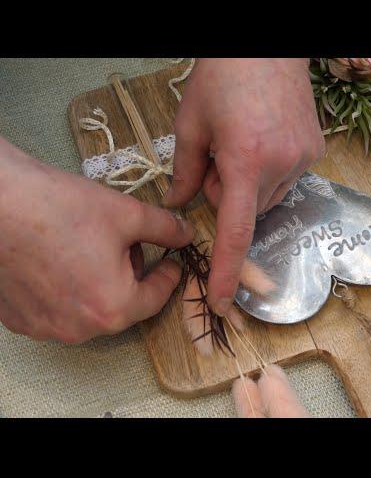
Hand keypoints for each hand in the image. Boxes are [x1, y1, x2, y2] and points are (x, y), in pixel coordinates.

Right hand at [0, 137, 194, 342]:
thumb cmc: (59, 208)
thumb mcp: (127, 214)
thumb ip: (166, 229)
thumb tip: (186, 234)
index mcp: (113, 309)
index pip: (156, 298)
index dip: (168, 276)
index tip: (171, 262)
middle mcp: (80, 329)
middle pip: (122, 305)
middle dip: (131, 276)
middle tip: (124, 244)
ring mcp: (45, 328)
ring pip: (90, 308)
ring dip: (99, 283)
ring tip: (88, 247)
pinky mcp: (18, 320)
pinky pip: (57, 309)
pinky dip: (67, 289)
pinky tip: (59, 259)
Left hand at [164, 58, 324, 315]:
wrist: (269, 45)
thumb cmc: (223, 76)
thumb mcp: (191, 121)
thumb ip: (184, 170)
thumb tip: (179, 205)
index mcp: (246, 161)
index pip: (236, 230)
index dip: (228, 270)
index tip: (224, 303)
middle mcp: (281, 166)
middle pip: (247, 210)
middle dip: (227, 195)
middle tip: (218, 157)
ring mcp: (303, 159)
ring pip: (267, 197)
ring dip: (249, 184)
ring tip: (243, 142)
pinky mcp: (315, 151)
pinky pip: (286, 179)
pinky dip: (269, 171)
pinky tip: (264, 139)